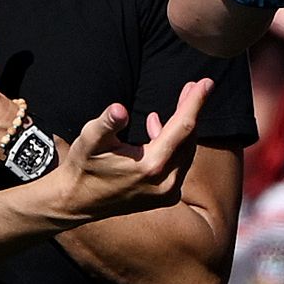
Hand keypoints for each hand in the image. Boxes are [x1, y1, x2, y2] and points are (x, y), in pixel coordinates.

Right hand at [32, 83, 206, 226]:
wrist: (76, 202)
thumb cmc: (82, 166)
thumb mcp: (89, 140)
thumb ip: (106, 123)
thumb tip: (119, 109)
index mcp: (151, 166)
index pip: (183, 127)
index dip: (195, 102)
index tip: (207, 82)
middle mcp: (165, 182)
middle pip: (189, 138)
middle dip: (191, 110)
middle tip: (192, 87)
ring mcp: (167, 193)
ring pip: (186, 152)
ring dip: (183, 128)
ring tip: (176, 107)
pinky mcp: (165, 197)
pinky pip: (179, 165)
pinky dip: (175, 146)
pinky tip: (157, 131)